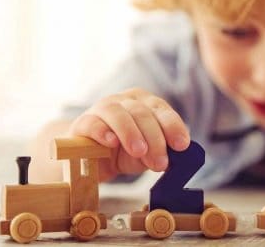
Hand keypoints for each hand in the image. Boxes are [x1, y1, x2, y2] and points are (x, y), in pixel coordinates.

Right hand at [68, 88, 189, 180]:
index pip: (162, 110)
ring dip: (131, 133)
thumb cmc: (123, 153)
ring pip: (118, 114)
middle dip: (155, 138)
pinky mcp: (83, 122)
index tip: (181, 145)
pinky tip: (111, 142)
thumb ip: (157, 154)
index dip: (173, 126)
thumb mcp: (145, 155)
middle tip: (160, 162)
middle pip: (142, 113)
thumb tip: (172, 160)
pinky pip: (93, 123)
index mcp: (145, 104)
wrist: (89, 159)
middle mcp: (125, 101)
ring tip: (139, 151)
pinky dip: (103, 131)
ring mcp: (102, 108)